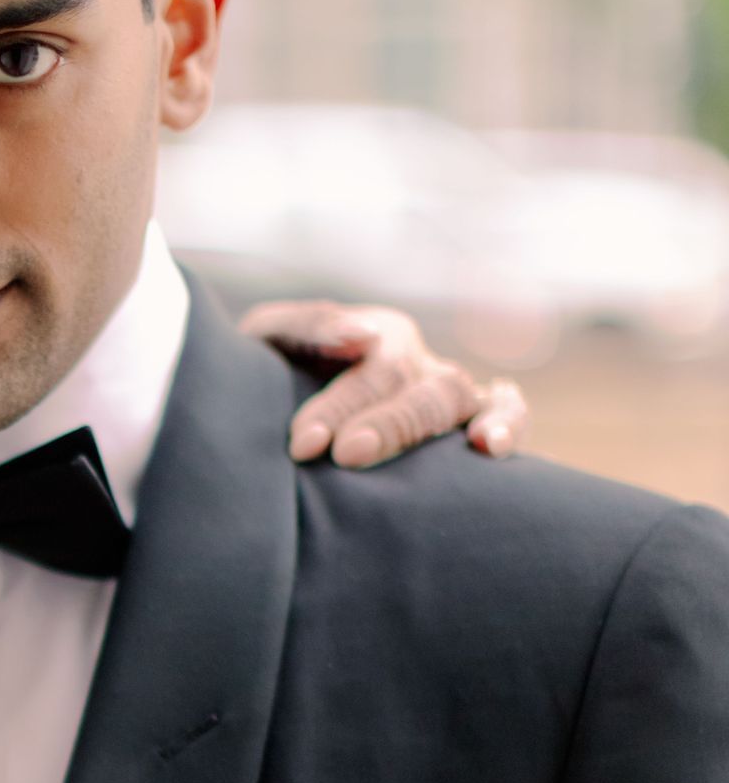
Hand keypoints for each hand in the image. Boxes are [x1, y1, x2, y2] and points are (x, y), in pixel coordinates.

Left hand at [243, 299, 530, 467]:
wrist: (273, 407)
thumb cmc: (271, 374)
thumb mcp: (271, 338)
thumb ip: (307, 326)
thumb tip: (364, 339)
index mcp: (377, 335)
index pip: (368, 369)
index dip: (339, 407)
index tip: (302, 443)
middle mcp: (417, 361)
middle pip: (415, 388)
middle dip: (387, 425)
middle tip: (346, 455)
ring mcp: (447, 390)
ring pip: (458, 397)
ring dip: (453, 428)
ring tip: (463, 447)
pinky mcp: (472, 419)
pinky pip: (508, 411)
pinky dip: (510, 421)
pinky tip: (492, 446)